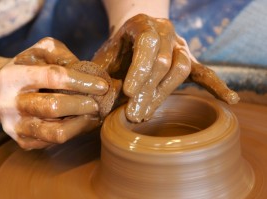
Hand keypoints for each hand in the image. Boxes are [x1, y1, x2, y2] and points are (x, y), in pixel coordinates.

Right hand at [0, 37, 107, 148]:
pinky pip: (54, 142)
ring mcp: (15, 126)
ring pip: (56, 132)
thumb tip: (90, 73)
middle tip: (99, 102)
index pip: (52, 76)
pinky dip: (74, 132)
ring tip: (95, 114)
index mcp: (13, 76)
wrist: (0, 92)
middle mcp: (9, 104)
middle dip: (82, 104)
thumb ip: (62, 55)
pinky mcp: (23, 142)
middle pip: (53, 107)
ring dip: (82, 123)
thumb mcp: (41, 52)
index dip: (81, 81)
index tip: (102, 85)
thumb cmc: (28, 68)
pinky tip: (83, 122)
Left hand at [93, 14, 238, 122]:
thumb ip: (103, 74)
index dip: (139, 68)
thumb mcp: (105, 57)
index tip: (129, 93)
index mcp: (142, 24)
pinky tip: (229, 100)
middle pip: (164, 61)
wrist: (133, 37)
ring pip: (180, 69)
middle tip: (133, 116)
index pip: (147, 43)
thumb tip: (102, 101)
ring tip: (143, 116)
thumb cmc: (117, 50)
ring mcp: (180, 45)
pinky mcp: (189, 60)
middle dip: (147, 91)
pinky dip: (216, 86)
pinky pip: (205, 72)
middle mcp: (165, 31)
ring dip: (162, 95)